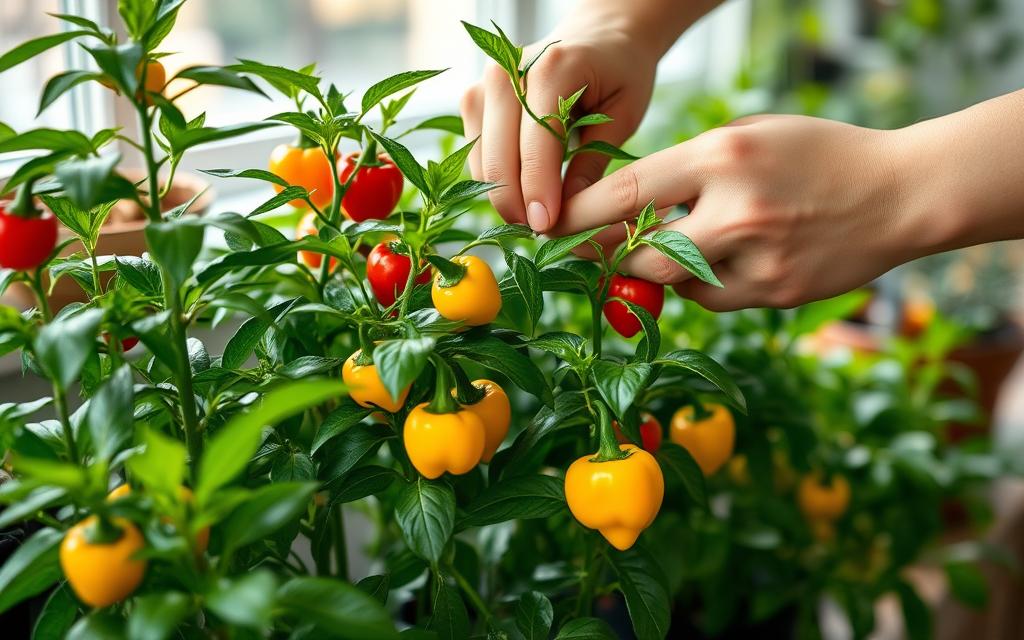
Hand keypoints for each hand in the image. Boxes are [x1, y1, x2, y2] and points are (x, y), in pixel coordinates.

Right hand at [460, 13, 660, 232]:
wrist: (599, 36)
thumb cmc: (619, 74)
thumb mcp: (624, 116)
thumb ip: (593, 163)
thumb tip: (568, 218)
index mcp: (552, 67)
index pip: (536, 144)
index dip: (539, 192)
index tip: (547, 227)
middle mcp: (508, 70)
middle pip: (499, 156)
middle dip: (516, 203)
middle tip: (539, 232)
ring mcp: (485, 83)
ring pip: (481, 159)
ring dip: (503, 195)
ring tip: (534, 217)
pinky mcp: (474, 98)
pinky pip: (476, 152)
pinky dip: (495, 179)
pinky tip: (521, 194)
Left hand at [554, 115, 938, 309]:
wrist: (901, 195)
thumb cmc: (818, 155)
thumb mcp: (750, 133)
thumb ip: (689, 166)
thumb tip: (629, 204)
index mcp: (723, 157)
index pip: (627, 191)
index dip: (579, 215)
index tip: (550, 226)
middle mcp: (735, 211)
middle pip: (638, 251)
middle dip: (606, 254)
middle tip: (585, 251)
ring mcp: (757, 261)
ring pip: (672, 284)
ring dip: (657, 269)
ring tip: (677, 244)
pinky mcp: (774, 296)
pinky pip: (710, 301)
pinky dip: (702, 286)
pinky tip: (726, 260)